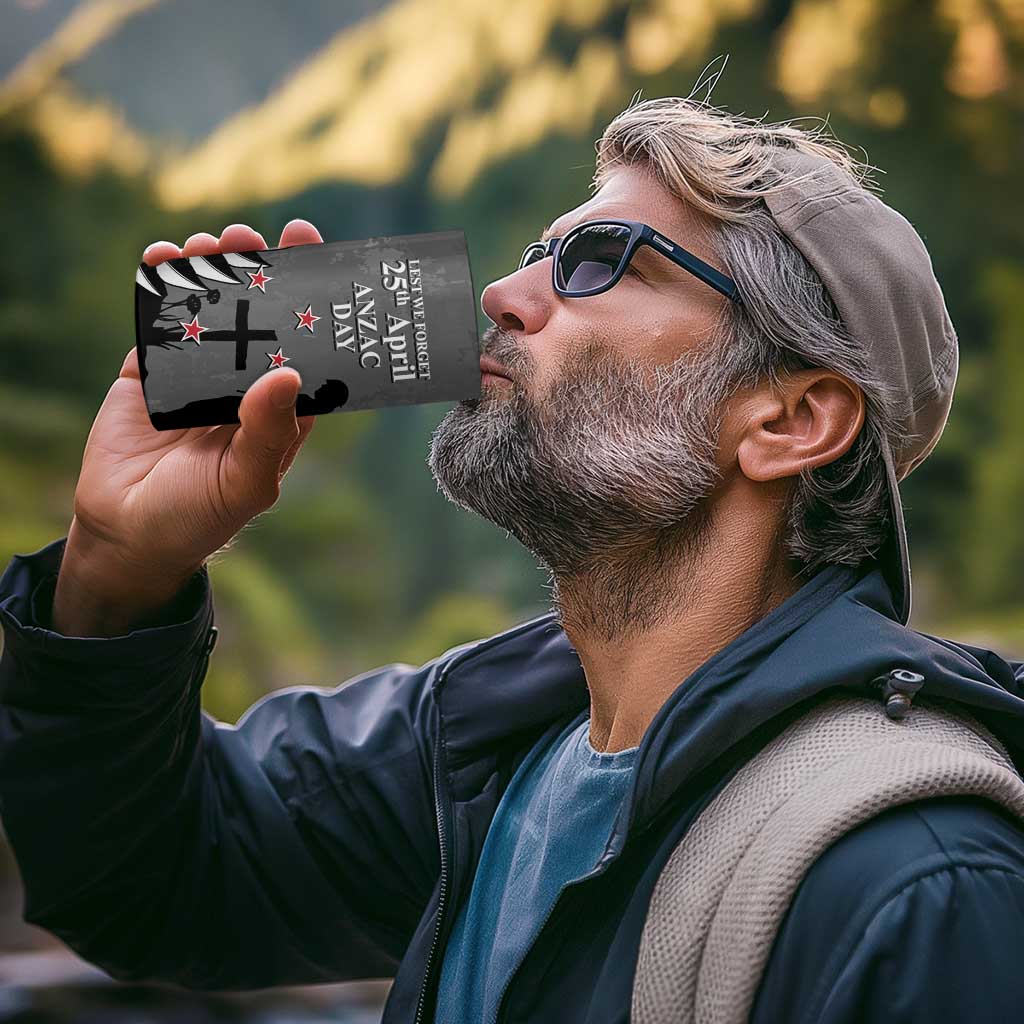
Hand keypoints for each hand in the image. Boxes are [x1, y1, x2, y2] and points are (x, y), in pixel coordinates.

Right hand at [53, 220, 322, 633]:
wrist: (126, 533)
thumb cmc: (200, 517)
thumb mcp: (245, 483)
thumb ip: (268, 433)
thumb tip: (289, 374)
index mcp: (280, 409)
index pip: (305, 345)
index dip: (310, 301)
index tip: (313, 253)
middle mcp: (245, 385)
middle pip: (258, 316)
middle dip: (257, 272)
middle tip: (252, 235)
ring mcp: (198, 374)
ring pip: (210, 310)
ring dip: (211, 271)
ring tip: (210, 243)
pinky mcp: (151, 371)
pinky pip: (159, 321)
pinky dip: (161, 287)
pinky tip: (163, 258)